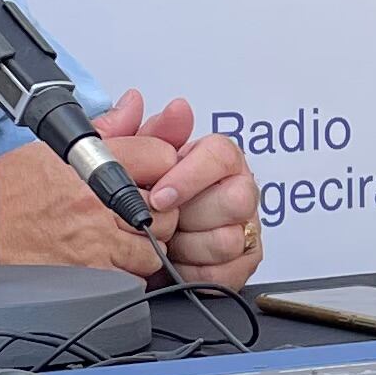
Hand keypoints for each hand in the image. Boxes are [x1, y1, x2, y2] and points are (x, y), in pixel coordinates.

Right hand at [0, 138, 168, 275]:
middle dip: (155, 211)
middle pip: (164, 206)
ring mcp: (94, 240)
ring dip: (143, 246)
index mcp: (87, 165)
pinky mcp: (89, 274)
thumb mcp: (49, 150)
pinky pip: (134, 277)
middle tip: (135, 214)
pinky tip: (109, 263)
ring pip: (154, 246)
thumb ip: (103, 129)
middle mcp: (94, 201)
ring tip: (120, 240)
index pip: (161, 157)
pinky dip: (128, 273)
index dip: (162, 168)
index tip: (151, 178)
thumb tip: (132, 105)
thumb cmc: (3, 196)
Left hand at [95, 94, 264, 286]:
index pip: (221, 155)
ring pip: (230, 239)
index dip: (190, 177)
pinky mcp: (245, 261)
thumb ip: (130, 134)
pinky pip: (226, 273)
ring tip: (169, 242)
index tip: (161, 195)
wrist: (146, 244)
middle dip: (192, 216)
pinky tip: (180, 262)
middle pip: (237, 200)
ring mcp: (246, 225)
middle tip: (166, 221)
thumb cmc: (147, 199)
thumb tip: (133, 101)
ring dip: (190, 246)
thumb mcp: (131, 164)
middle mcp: (239, 188)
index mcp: (217, 159)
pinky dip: (195, 271)